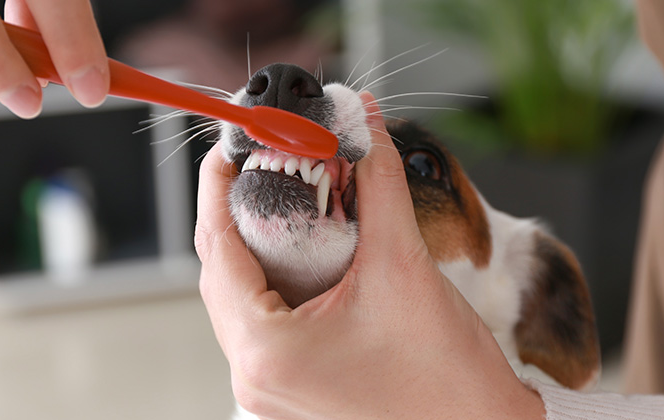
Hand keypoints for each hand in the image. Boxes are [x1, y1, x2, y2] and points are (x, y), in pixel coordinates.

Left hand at [195, 92, 544, 418]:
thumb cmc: (446, 374)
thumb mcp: (403, 262)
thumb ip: (378, 181)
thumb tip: (364, 123)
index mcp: (265, 349)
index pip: (216, 245)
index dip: (220, 185)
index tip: (234, 144)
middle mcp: (254, 377)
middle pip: (223, 272)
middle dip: (241, 212)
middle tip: (266, 165)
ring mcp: (269, 389)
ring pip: (241, 299)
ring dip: (259, 248)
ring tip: (288, 204)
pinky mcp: (291, 390)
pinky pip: (264, 324)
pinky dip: (277, 282)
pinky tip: (306, 254)